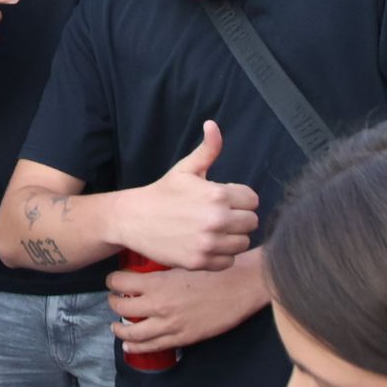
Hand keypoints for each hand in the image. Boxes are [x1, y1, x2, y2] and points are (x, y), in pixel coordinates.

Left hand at [108, 253, 265, 350]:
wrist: (239, 285)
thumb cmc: (213, 270)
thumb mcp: (181, 262)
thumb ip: (161, 270)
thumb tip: (144, 272)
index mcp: (157, 282)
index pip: (120, 282)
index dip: (112, 281)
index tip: (112, 281)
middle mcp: (159, 305)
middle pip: (121, 307)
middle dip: (113, 303)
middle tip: (113, 300)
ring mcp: (169, 324)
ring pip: (132, 333)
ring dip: (119, 330)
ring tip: (116, 326)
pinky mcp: (182, 337)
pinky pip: (152, 346)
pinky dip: (136, 347)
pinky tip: (129, 346)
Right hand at [114, 121, 257, 270]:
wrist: (134, 219)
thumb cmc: (163, 193)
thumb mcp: (186, 169)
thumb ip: (207, 150)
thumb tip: (213, 125)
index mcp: (217, 195)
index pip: (252, 201)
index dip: (239, 199)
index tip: (223, 200)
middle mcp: (217, 220)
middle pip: (251, 223)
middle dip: (238, 218)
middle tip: (218, 215)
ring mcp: (208, 243)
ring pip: (242, 243)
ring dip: (231, 238)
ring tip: (212, 230)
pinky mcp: (200, 262)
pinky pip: (228, 262)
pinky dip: (220, 256)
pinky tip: (205, 244)